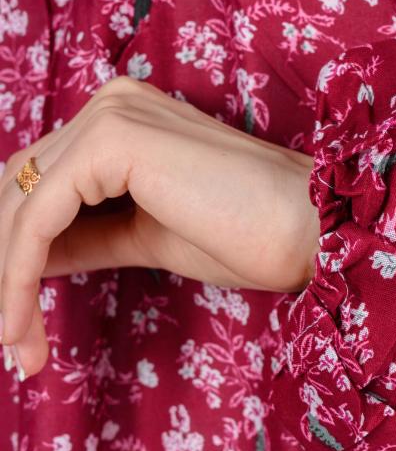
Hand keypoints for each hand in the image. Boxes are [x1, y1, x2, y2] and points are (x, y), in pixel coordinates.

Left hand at [0, 76, 320, 378]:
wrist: (310, 230)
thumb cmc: (250, 236)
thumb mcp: (147, 238)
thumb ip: (87, 237)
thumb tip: (27, 260)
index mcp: (121, 120)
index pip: (43, 185)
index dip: (18, 253)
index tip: (17, 322)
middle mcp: (109, 106)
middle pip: (19, 190)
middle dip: (6, 267)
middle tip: (10, 340)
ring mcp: (109, 117)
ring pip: (20, 205)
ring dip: (6, 280)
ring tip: (15, 344)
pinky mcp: (112, 142)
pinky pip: (39, 217)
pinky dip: (19, 273)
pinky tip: (19, 323)